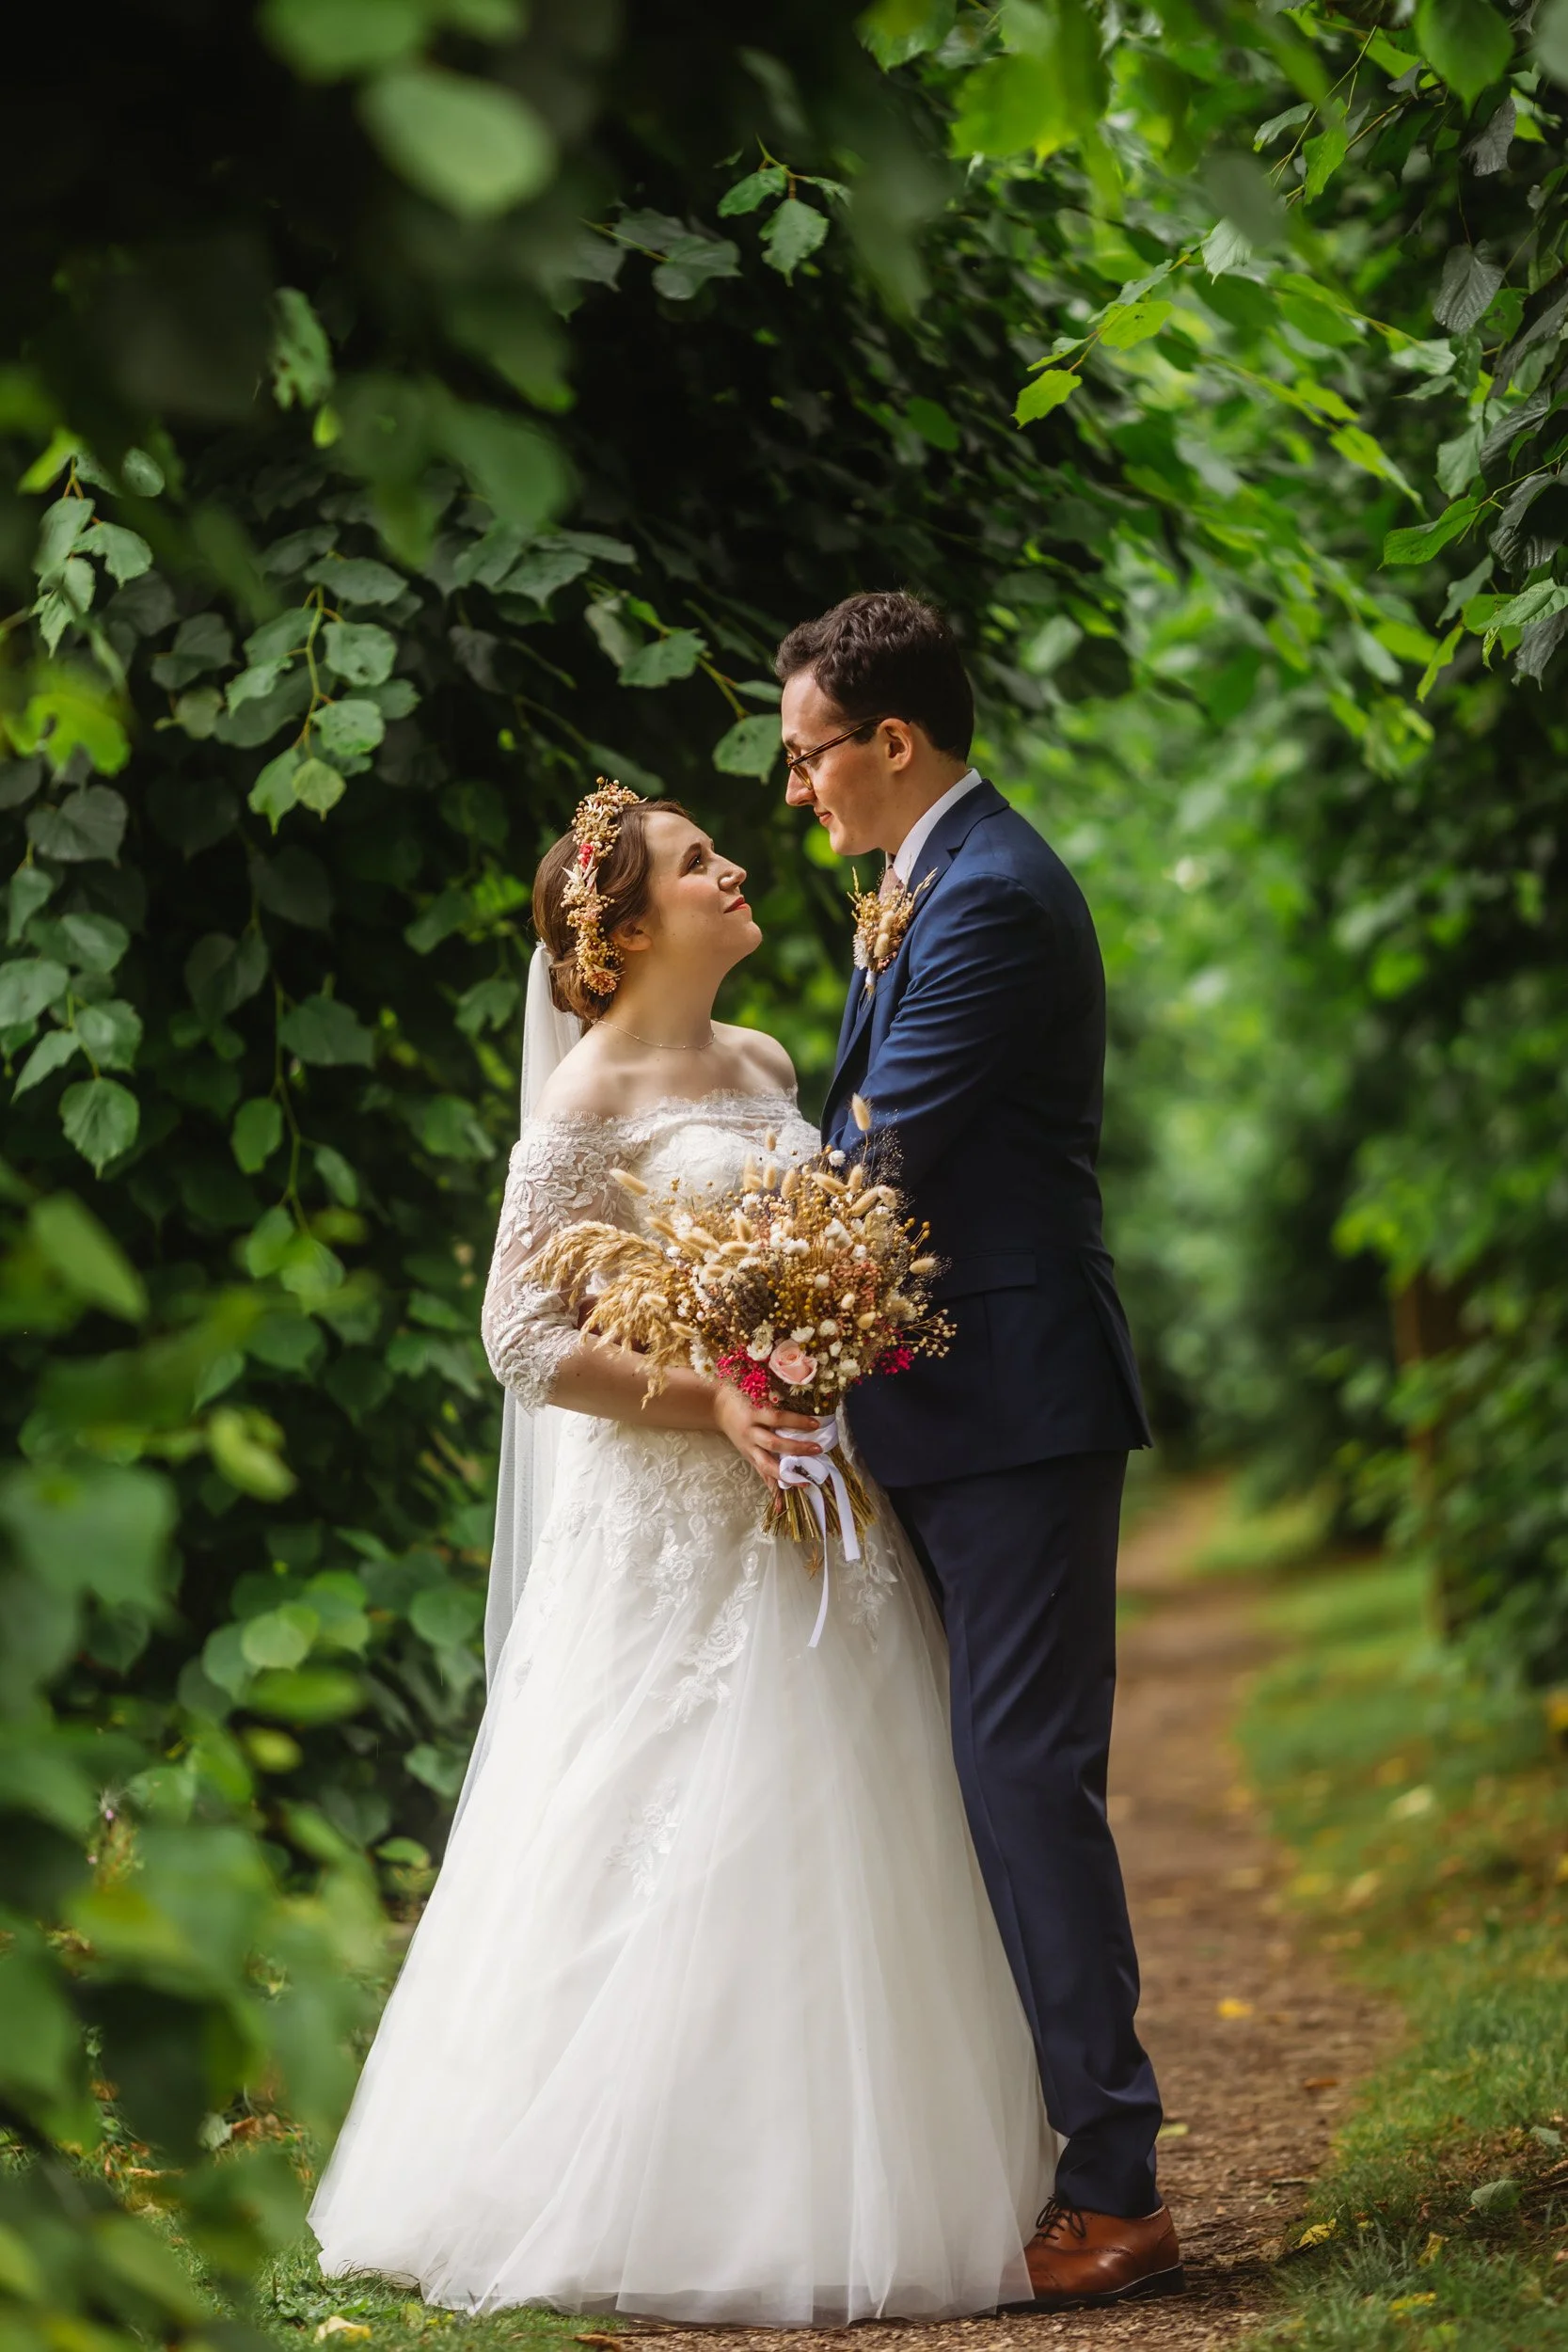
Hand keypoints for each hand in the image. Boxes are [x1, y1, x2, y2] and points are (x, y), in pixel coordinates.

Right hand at [711, 1386, 825, 1486]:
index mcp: (753, 1414)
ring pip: (766, 1465)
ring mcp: (748, 1448)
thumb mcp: (757, 1393)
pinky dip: (771, 1489)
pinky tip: (780, 1504)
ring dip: (786, 1474)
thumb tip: (805, 1402)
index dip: (796, 1422)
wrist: (718, 1407)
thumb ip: (776, 1400)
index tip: (815, 1424)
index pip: (777, 1418)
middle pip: (774, 1443)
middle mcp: (750, 1432)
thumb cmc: (743, 1396)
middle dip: (796, 1448)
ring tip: (805, 1481)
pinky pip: (761, 1475)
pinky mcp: (748, 1458)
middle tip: (817, 1450)